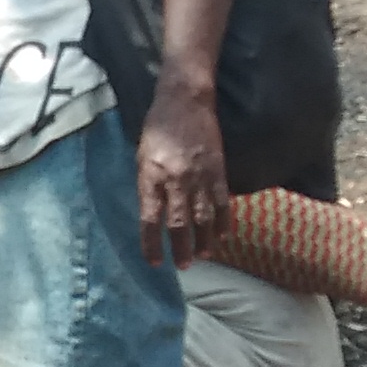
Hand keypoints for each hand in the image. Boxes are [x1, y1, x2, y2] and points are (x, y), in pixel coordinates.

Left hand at [135, 72, 227, 265]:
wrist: (185, 100)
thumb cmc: (157, 128)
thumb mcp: (142, 156)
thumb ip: (148, 185)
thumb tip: (154, 214)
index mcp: (151, 177)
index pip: (150, 219)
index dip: (151, 244)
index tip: (154, 262)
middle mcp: (175, 180)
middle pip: (179, 223)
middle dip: (181, 248)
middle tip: (183, 266)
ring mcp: (199, 176)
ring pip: (203, 217)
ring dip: (204, 240)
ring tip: (203, 256)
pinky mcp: (218, 170)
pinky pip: (222, 201)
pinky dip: (223, 221)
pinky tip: (223, 235)